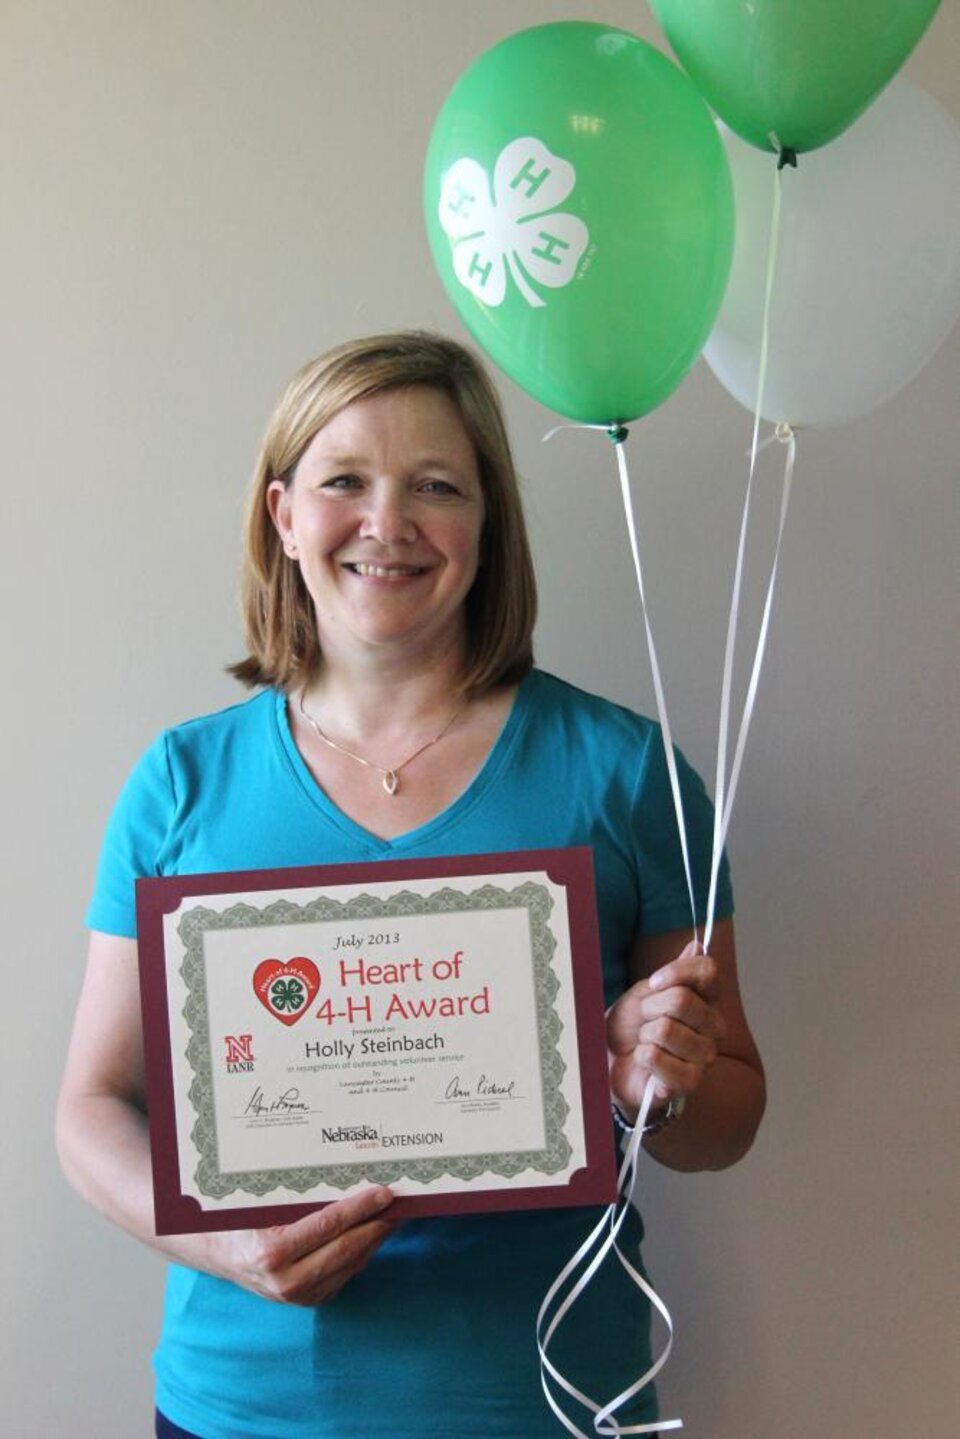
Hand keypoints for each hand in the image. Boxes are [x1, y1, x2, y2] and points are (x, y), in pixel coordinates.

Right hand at [206, 1186, 397, 1304]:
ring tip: (394, 1213)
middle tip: (400, 1201)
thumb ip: (296, 1196)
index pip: (328, 1225)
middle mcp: (286, 1281)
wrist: (220, 1254)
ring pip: (351, 1264)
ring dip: (376, 1238)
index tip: (384, 1192)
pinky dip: (363, 1252)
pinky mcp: (310, 1301)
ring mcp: (299, 1297)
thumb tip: (345, 1173)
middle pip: (347, 1248)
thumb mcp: (261, 1204)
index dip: (360, 1208)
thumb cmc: (240, 1220)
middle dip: (378, 1223)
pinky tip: (374, 1232)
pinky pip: (346, 1274)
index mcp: (271, 1253)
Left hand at [606, 941, 726, 1121]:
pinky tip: (645, 1062)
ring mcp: (703, 1057)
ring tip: (645, 1042)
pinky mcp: (688, 1083)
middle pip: (682, 999)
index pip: (707, 971)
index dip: (676, 972)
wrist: (614, 1061)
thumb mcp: (648, 991)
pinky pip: (656, 1057)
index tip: (654, 982)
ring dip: (644, 1034)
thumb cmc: (633, 1025)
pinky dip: (641, 1056)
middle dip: (650, 1007)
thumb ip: (677, 972)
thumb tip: (698, 946)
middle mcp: (713, 1027)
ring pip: (666, 1029)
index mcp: (707, 1000)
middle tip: (644, 1019)